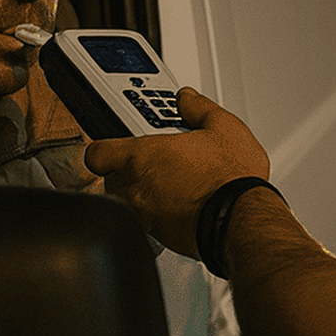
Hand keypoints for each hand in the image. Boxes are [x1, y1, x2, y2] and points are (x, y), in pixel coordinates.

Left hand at [83, 87, 269, 255]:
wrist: (238, 220)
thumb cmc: (229, 179)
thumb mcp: (223, 127)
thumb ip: (198, 108)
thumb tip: (188, 100)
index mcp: (142, 156)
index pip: (97, 152)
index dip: (106, 146)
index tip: (121, 142)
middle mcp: (135, 187)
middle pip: (111, 176)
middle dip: (129, 167)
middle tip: (156, 159)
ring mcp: (143, 214)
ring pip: (127, 200)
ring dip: (141, 191)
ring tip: (171, 182)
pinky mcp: (157, 236)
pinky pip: (145, 221)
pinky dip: (157, 212)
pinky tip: (181, 204)